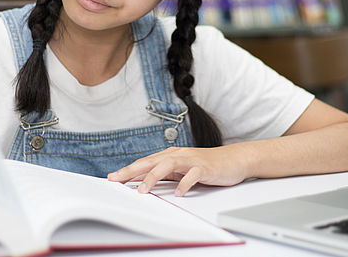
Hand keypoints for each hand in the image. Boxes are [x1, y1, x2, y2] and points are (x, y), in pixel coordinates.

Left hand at [107, 146, 251, 196]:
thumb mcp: (183, 170)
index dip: (128, 169)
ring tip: (143, 190)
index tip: (113, 177)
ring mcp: (191, 160)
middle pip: (151, 161)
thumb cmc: (208, 165)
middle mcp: (178, 155)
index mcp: (171, 155)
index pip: (145, 162)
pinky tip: (179, 193)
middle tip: (117, 180)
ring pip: (168, 165)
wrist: (234, 159)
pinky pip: (192, 175)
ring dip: (153, 177)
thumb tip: (144, 183)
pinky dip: (184, 183)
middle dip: (132, 171)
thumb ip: (166, 174)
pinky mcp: (205, 167)